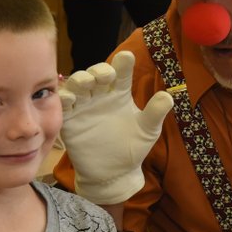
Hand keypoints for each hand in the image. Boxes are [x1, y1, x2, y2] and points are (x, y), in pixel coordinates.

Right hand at [60, 51, 173, 204]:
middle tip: (106, 76)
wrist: (113, 174)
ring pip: (77, 84)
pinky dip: (64, 98)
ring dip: (80, 79)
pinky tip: (70, 98)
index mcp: (120, 94)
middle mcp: (101, 96)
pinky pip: (63, 104)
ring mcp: (84, 106)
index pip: (121, 73)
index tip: (127, 57)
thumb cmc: (132, 148)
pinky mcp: (69, 120)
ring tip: (86, 83)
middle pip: (96, 74)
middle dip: (99, 70)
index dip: (123, 64)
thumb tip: (168, 96)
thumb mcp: (147, 131)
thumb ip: (155, 113)